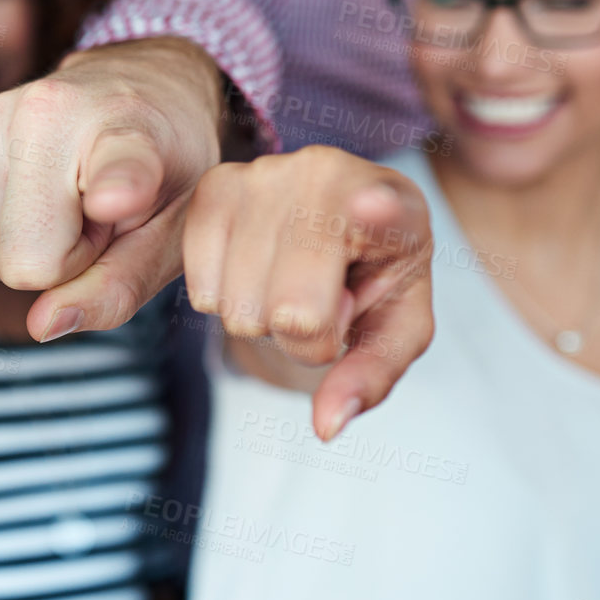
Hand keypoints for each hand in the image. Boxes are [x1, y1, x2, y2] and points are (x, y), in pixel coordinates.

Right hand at [0, 37, 223, 341]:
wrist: (138, 86)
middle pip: (20, 262)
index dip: (116, 190)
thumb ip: (118, 288)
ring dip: (21, 252)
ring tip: (64, 208)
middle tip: (93, 222)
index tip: (118, 199)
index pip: (116, 173)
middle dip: (56, 264)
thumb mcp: (171, 235)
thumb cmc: (164, 170)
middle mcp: (47, 111)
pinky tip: (31, 201)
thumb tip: (43, 324)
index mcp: (128, 131)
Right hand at [182, 145, 434, 439]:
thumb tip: (325, 426)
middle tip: (324, 302)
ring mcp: (265, 174)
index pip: (383, 210)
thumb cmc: (374, 275)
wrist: (333, 222)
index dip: (375, 213)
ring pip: (240, 309)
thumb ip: (371, 374)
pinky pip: (202, 291)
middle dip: (304, 335)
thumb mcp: (395, 328)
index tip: (372, 205)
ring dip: (262, 319)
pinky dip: (224, 300)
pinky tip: (255, 270)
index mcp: (397, 204)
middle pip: (291, 312)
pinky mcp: (214, 186)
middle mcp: (328, 173)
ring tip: (289, 284)